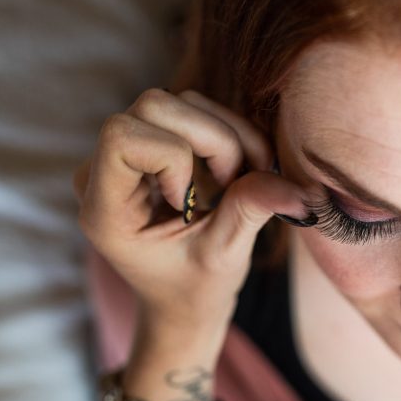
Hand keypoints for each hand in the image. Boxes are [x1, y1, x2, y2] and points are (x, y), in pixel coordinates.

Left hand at [73, 88, 313, 335]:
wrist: (182, 299)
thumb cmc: (195, 288)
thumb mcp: (224, 257)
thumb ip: (250, 212)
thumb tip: (298, 190)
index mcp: (105, 208)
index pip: (122, 137)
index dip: (171, 156)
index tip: (192, 200)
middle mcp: (102, 171)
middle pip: (153, 105)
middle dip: (210, 140)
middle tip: (229, 186)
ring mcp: (125, 152)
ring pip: (181, 101)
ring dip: (225, 138)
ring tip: (236, 184)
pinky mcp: (152, 140)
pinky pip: (193, 108)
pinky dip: (229, 134)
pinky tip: (235, 173)